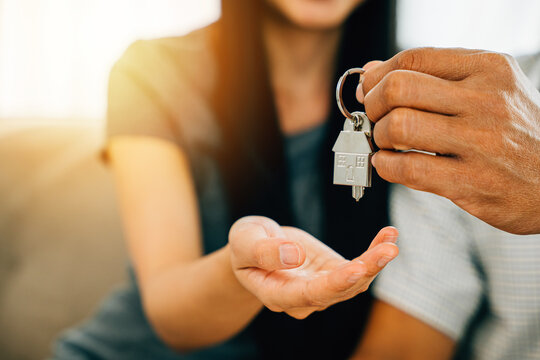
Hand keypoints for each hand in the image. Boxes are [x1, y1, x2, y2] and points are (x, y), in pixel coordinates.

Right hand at [228, 216, 397, 318]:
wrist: (255, 247)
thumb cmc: (246, 245)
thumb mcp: (245, 241)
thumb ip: (265, 251)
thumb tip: (295, 255)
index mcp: (277, 293)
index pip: (308, 294)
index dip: (334, 284)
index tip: (355, 268)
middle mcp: (303, 297)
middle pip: (339, 290)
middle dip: (366, 270)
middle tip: (388, 250)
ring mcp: (321, 287)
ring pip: (354, 282)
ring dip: (375, 261)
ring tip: (391, 239)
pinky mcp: (333, 272)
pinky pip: (358, 267)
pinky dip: (373, 252)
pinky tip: (387, 236)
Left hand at [358, 48, 539, 234]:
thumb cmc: (515, 133)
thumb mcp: (490, 89)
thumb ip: (435, 76)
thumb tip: (372, 71)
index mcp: (489, 68)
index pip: (413, 58)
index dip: (378, 75)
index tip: (369, 89)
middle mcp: (486, 100)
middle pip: (398, 88)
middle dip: (372, 105)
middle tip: (375, 118)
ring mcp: (480, 142)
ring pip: (399, 127)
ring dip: (379, 137)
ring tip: (386, 143)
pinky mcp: (471, 181)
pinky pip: (408, 169)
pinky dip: (386, 166)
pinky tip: (389, 164)